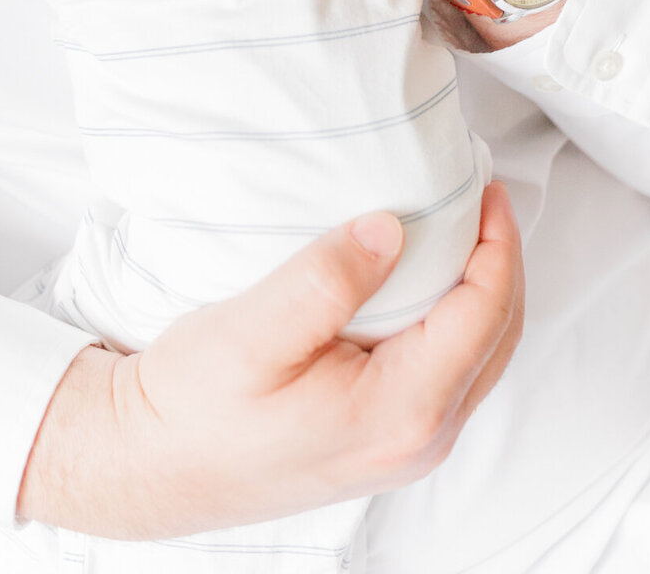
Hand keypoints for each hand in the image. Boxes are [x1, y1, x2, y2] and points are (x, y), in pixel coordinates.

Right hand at [18, 182, 522, 536]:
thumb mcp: (251, 330)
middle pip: (496, 338)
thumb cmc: (193, 404)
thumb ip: (326, 279)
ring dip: (482, 289)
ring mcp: (404, 448)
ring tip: (462, 226)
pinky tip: (424, 280)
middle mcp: (416, 440)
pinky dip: (455, 319)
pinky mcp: (382, 441)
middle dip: (501, 260)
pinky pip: (449, 373)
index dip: (497, 242)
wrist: (148, 465)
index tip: (483, 183)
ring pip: (478, 358)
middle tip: (482, 193)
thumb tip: (393, 228)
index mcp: (399, 412)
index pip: (484, 314)